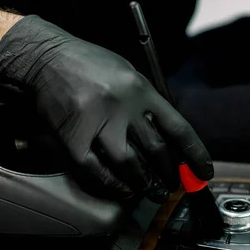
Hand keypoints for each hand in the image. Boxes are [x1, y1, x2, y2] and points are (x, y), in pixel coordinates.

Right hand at [0, 16, 212, 201]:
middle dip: (168, 174)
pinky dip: (113, 185)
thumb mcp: (127, 72)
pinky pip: (97, 171)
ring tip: (151, 191)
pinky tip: (123, 189)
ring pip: (130, 165)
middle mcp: (123, 106)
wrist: (45, 58)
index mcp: (140, 89)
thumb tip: (168, 136)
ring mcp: (97, 123)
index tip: (204, 172)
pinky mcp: (73, 139)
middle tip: (171, 185)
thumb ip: (147, 101)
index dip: (195, 154)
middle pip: (156, 150)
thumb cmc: (89, 64)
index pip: (178, 128)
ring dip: (144, 184)